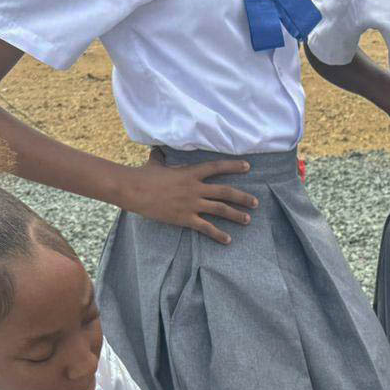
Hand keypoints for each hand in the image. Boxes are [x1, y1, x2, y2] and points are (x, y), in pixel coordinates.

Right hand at [123, 154, 257, 242]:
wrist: (134, 189)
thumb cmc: (143, 175)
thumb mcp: (156, 162)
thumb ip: (162, 157)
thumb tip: (158, 149)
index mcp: (190, 172)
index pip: (217, 167)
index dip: (233, 166)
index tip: (248, 166)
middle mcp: (195, 188)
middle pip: (225, 191)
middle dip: (242, 197)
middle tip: (256, 202)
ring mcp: (191, 204)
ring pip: (220, 209)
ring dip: (236, 215)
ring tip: (248, 220)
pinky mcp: (185, 218)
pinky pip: (206, 228)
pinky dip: (218, 234)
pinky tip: (228, 240)